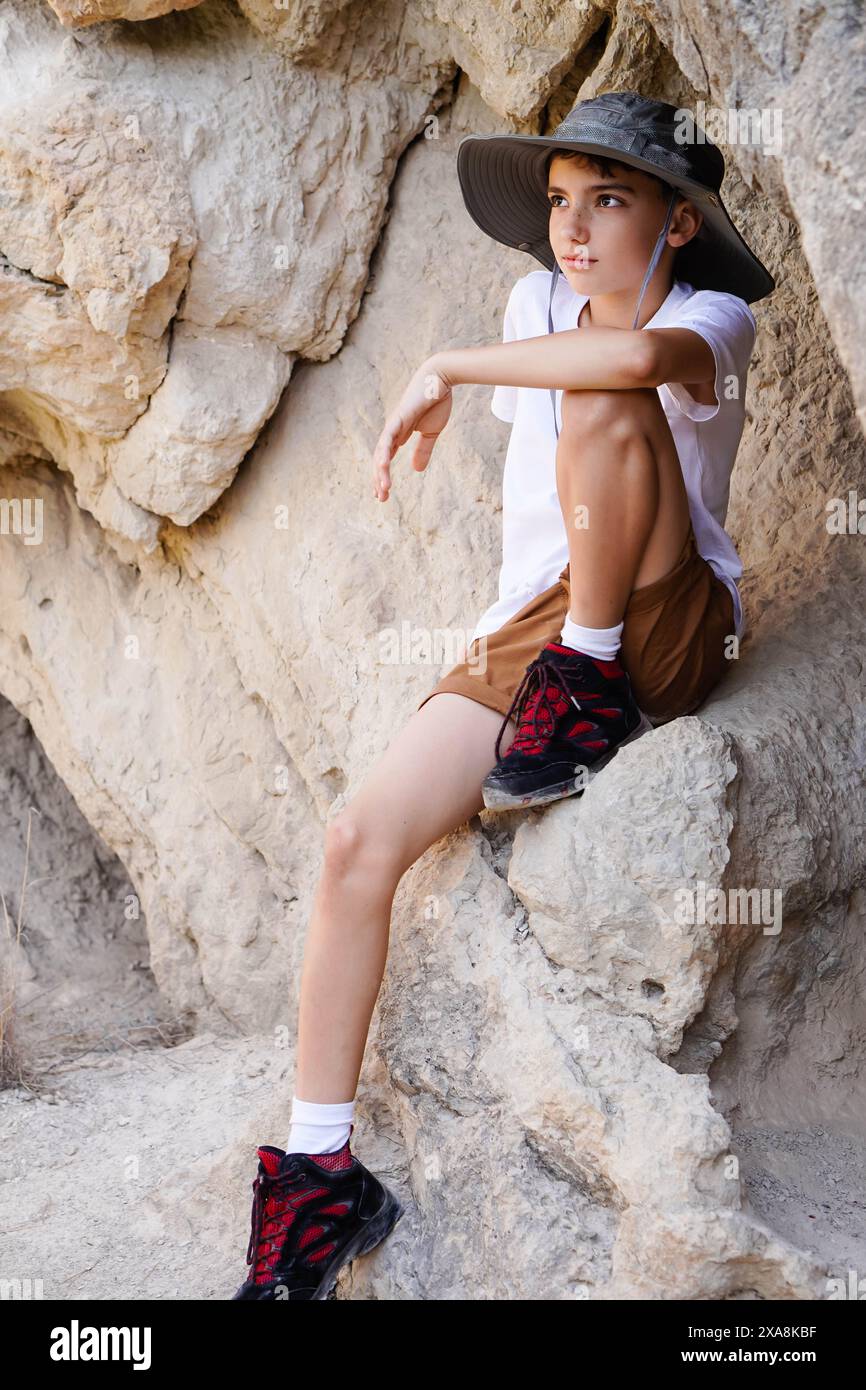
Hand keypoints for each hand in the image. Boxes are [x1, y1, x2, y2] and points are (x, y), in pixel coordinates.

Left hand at [372, 357, 452, 501]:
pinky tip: (382, 466)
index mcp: (399, 435)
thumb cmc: (436, 402)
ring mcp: (394, 425)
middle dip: (379, 479)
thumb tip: (416, 470)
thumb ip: (423, 450)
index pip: (386, 460)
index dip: (383, 476)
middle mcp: (392, 432)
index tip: (383, 494)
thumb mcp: (431, 432)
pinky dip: (384, 452)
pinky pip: (388, 438)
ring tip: (383, 489)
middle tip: (381, 498)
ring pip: (382, 452)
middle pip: (381, 460)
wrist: (440, 379)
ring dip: (381, 472)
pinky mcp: (398, 418)